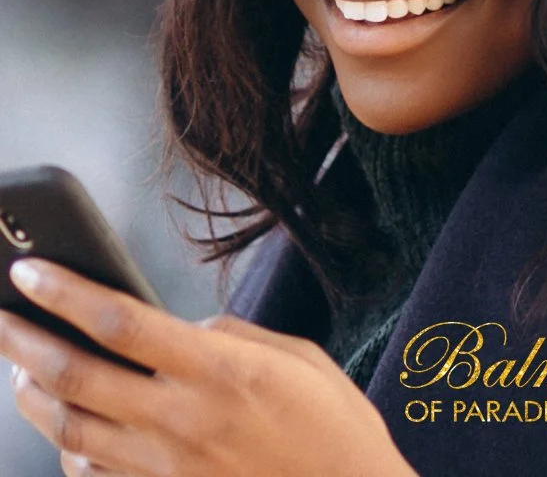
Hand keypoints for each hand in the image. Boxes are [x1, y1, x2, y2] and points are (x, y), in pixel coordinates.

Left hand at [0, 259, 418, 476]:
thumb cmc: (333, 426)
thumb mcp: (298, 357)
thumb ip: (233, 337)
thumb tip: (185, 330)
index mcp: (220, 369)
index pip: (122, 321)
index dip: (67, 293)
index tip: (32, 271)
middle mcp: (181, 419)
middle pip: (76, 376)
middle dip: (24, 340)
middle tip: (0, 316)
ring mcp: (166, 466)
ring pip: (70, 429)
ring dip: (32, 394)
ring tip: (18, 368)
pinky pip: (93, 473)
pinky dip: (67, 447)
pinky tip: (65, 428)